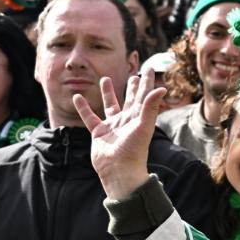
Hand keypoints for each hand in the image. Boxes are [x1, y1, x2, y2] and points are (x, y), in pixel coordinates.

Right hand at [74, 74, 163, 200]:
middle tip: (133, 74)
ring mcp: (112, 126)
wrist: (118, 170)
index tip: (148, 69)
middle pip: (130, 99)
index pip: (144, 95)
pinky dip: (83, 107)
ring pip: (110, 105)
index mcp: (139, 117)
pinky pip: (89, 117)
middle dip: (132, 87)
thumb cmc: (134, 150)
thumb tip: (162, 88)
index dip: (146, 82)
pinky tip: (77, 97)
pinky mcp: (98, 133)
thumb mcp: (143, 126)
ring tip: (106, 79)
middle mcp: (127, 120)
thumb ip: (151, 107)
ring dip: (108, 93)